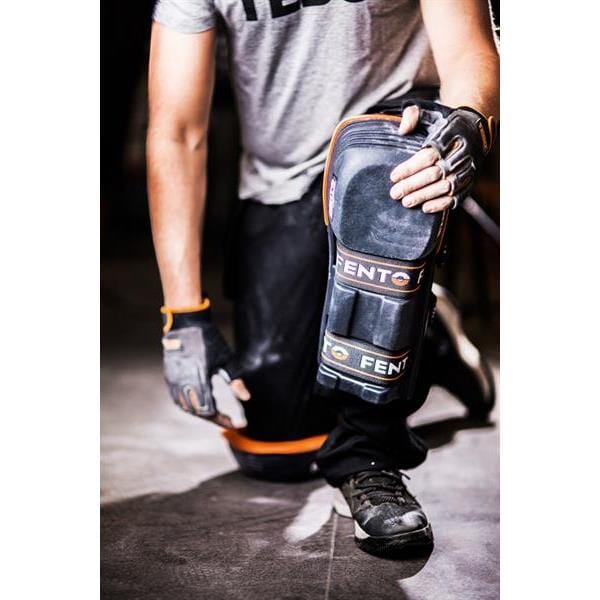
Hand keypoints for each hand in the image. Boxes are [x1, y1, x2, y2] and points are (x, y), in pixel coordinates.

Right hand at [161, 301, 249, 428]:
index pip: (210, 411)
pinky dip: (189, 404)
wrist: (186, 323)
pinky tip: (199, 404)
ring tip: (214, 414)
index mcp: (200, 380)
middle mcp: (184, 383)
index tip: (234, 424)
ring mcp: (174, 380)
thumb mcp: (226, 359)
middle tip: (228, 421)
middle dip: (214, 419)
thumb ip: (235, 381)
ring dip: (201, 413)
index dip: (222, 420)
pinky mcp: (169, 376)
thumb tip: (246, 398)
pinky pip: (177, 398)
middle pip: (198, 412)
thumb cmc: (209, 340)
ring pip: (186, 407)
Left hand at [389, 102, 493, 212]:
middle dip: (412, 185)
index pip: (428, 156)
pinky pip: (457, 196)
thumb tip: (402, 130)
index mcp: (450, 136)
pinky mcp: (470, 181)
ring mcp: (467, 169)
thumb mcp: (428, 112)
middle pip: (435, 173)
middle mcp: (461, 154)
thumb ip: (412, 115)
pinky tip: (425, 208)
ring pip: (445, 187)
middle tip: (394, 193)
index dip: (410, 168)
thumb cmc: (444, 122)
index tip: (393, 176)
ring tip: (405, 202)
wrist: (475, 127)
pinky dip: (441, 204)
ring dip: (424, 196)